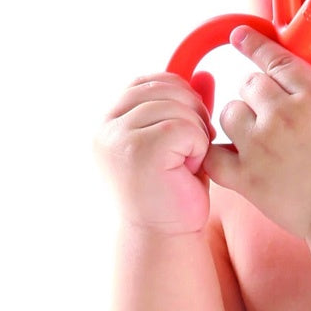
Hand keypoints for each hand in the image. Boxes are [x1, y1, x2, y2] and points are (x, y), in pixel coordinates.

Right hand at [95, 71, 215, 235]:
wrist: (165, 235)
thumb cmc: (172, 189)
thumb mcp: (179, 139)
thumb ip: (186, 106)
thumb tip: (205, 74)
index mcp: (108, 120)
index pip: (149, 81)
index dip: (179, 95)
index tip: (187, 126)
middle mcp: (105, 126)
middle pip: (166, 89)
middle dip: (192, 114)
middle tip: (191, 149)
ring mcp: (117, 138)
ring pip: (178, 107)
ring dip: (196, 133)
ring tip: (186, 162)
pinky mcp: (138, 151)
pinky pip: (184, 127)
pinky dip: (198, 148)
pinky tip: (189, 170)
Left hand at [203, 26, 310, 239]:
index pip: (276, 59)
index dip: (255, 44)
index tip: (240, 36)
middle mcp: (282, 115)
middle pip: (250, 84)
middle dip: (258, 91)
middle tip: (270, 109)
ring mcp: (260, 146)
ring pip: (229, 112)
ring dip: (239, 117)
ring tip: (255, 133)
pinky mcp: (246, 178)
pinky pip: (213, 155)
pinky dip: (216, 152)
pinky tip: (228, 154)